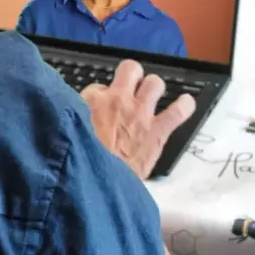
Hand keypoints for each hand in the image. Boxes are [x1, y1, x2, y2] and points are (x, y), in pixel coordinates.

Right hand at [80, 60, 196, 179]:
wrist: (100, 184)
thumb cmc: (81, 161)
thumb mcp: (69, 133)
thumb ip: (77, 120)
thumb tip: (81, 117)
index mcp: (93, 101)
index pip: (98, 87)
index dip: (101, 97)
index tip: (101, 109)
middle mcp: (119, 100)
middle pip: (130, 69)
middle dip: (132, 76)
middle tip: (129, 91)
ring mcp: (141, 113)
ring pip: (155, 83)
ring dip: (153, 89)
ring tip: (151, 97)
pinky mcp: (158, 130)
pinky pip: (179, 111)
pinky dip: (184, 106)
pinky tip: (185, 103)